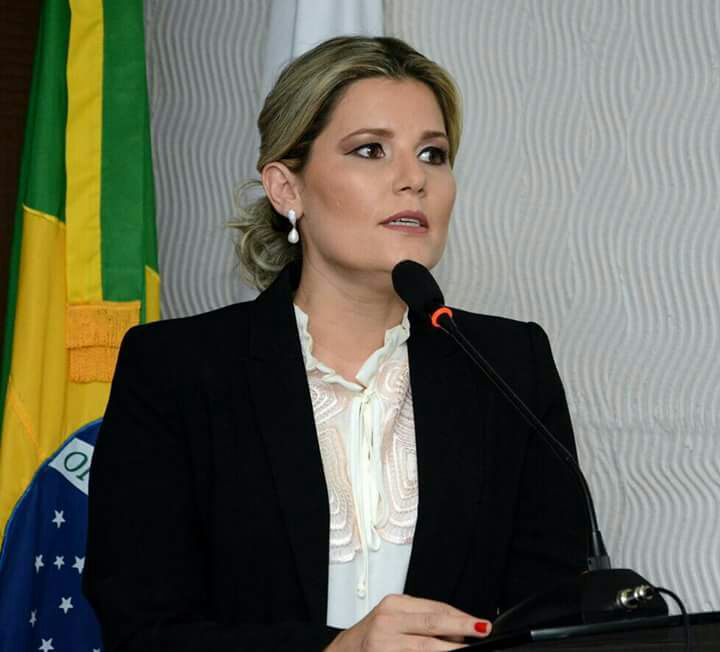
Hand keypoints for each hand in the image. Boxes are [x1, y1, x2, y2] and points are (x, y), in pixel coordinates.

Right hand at [324, 593, 491, 650]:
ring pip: (426, 647)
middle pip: (433, 623)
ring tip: (468, 650)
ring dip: (449, 649)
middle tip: (483, 630)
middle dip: (461, 628)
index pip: (435, 608)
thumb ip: (422, 618)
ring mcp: (385, 642)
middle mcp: (388, 620)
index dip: (460, 617)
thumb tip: (459, 629)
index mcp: (395, 604)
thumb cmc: (375, 634)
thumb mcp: (395, 617)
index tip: (480, 623)